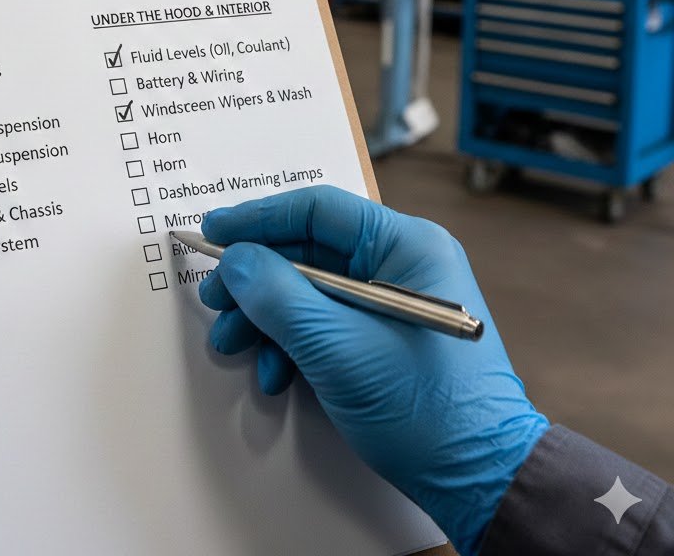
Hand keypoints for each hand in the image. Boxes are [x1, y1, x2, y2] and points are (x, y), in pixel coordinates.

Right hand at [199, 186, 547, 555]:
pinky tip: (273, 375)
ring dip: (265, 317)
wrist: (478, 481)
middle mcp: (400, 263)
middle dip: (256, 280)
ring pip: (308, 290)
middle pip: (308, 250)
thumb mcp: (338, 347)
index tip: (212, 231)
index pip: (318, 209)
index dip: (258, 218)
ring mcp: (390, 301)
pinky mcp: (381, 337)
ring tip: (234, 344)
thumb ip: (278, 296)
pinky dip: (290, 344)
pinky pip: (322, 323)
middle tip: (215, 301)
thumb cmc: (425, 408)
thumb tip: (233, 260)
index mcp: (406, 245)